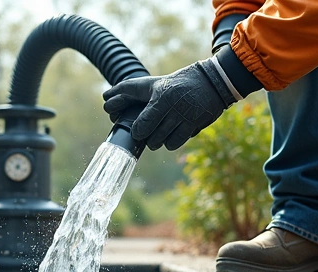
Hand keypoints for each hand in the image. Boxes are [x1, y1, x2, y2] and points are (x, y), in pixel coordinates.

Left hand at [102, 61, 234, 150]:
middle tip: (146, 130)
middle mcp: (173, 108)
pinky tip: (171, 133)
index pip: (140, 125)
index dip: (135, 130)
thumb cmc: (175, 83)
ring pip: (160, 143)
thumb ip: (128, 91)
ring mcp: (184, 118)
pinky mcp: (194, 126)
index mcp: (160, 97)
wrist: (212, 82)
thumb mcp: (153, 84)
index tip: (135, 128)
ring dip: (157, 140)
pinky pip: (174, 144)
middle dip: (145, 136)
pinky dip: (170, 142)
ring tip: (160, 130)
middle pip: (149, 137)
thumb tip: (105, 99)